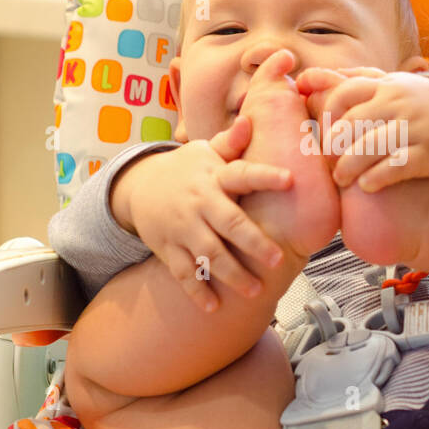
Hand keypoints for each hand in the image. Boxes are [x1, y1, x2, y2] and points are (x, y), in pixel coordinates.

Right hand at [119, 116, 292, 311]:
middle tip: (278, 260)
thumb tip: (250, 120)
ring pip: (208, 253)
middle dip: (254, 242)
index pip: (242, 173)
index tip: (289, 179)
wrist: (139, 186)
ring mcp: (182, 227)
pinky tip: (213, 308)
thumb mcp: (206, 152)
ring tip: (255, 291)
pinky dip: (196, 291)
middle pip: (228, 223)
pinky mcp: (167, 247)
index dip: (265, 175)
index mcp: (214, 176)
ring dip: (231, 273)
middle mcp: (199, 201)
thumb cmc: (189, 169)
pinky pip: (182, 272)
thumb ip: (231, 143)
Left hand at [295, 65, 428, 190]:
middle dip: (334, 145)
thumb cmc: (413, 101)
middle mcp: (398, 104)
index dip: (327, 116)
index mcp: (383, 86)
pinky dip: (378, 177)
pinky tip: (366, 186)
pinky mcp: (428, 154)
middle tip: (327, 162)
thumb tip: (305, 79)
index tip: (324, 134)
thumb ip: (348, 82)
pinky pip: (398, 166)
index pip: (345, 93)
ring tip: (341, 179)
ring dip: (350, 165)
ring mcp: (414, 128)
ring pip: (372, 145)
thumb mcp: (385, 84)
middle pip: (354, 123)